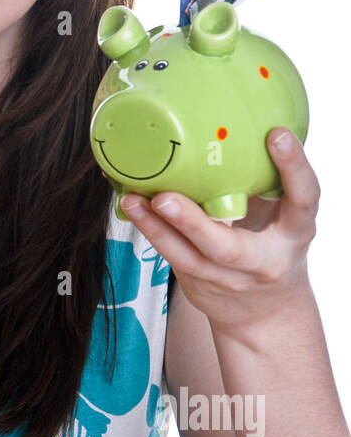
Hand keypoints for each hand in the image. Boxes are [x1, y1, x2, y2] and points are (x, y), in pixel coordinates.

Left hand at [119, 129, 318, 339]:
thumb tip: (244, 122)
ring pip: (187, 258)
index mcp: (295, 234)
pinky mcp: (199, 285)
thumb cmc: (273, 247)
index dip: (293, 168)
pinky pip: (171, 257)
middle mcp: (263, 262)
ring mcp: (227, 279)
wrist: (266, 314)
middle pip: (227, 247)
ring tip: (134, 200)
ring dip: (156, 229)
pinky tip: (133, 207)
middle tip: (165, 198)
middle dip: (193, 223)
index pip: (303, 199)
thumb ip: (269, 182)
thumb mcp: (284, 217)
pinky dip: (151, 232)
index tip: (276, 135)